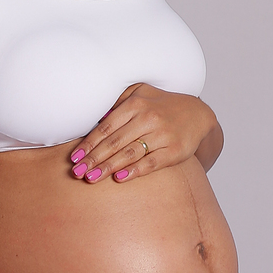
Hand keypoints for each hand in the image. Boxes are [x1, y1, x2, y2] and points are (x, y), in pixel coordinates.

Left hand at [69, 85, 221, 182]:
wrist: (198, 115)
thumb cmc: (162, 106)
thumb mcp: (141, 93)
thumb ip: (118, 102)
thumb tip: (94, 117)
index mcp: (137, 104)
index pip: (106, 127)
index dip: (89, 143)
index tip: (75, 157)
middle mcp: (149, 118)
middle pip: (115, 142)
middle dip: (93, 159)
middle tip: (77, 172)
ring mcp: (162, 135)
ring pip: (130, 153)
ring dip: (108, 167)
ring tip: (91, 178)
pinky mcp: (174, 151)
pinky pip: (151, 163)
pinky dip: (134, 171)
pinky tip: (119, 178)